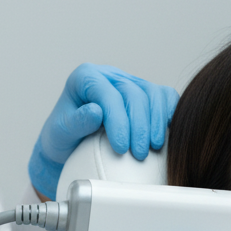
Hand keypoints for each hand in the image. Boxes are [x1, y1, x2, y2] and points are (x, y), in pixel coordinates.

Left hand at [29, 64, 178, 199]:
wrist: (70, 146)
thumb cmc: (63, 138)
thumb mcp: (60, 133)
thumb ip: (76, 122)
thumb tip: (96, 112)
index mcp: (86, 77)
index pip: (108, 94)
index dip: (117, 121)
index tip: (121, 148)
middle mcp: (110, 76)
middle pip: (133, 93)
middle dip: (139, 126)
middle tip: (139, 154)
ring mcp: (130, 83)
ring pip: (153, 93)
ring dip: (157, 122)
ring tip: (154, 148)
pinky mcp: (146, 94)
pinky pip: (165, 97)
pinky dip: (170, 113)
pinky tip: (168, 135)